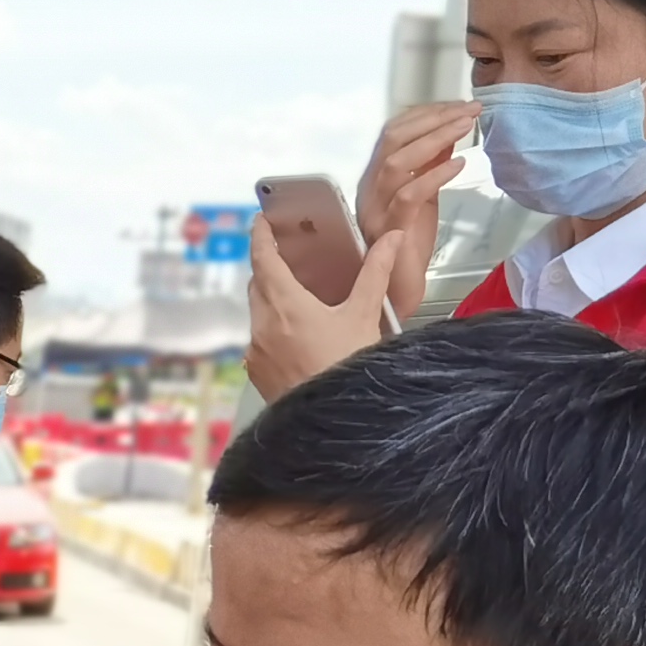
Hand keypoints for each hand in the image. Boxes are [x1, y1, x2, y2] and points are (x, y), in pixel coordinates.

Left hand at [243, 228, 411, 402]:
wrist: (333, 423)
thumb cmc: (347, 370)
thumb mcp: (364, 315)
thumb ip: (375, 273)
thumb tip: (389, 241)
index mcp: (285, 306)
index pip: (263, 260)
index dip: (261, 237)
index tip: (261, 222)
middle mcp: (263, 327)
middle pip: (258, 286)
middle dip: (269, 268)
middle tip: (285, 257)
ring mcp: (256, 352)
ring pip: (257, 314)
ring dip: (271, 300)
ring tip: (297, 297)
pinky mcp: (257, 372)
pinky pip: (259, 340)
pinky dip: (272, 328)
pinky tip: (296, 335)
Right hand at [354, 99, 476, 269]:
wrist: (397, 291)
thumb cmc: (409, 245)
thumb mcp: (425, 195)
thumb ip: (431, 164)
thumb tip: (450, 131)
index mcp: (377, 177)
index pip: (395, 131)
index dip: (428, 112)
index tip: (460, 104)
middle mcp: (370, 188)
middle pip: (393, 138)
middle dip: (434, 118)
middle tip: (470, 109)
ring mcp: (376, 209)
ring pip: (396, 162)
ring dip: (435, 138)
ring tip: (466, 127)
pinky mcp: (390, 230)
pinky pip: (408, 196)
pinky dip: (434, 176)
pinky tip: (458, 165)